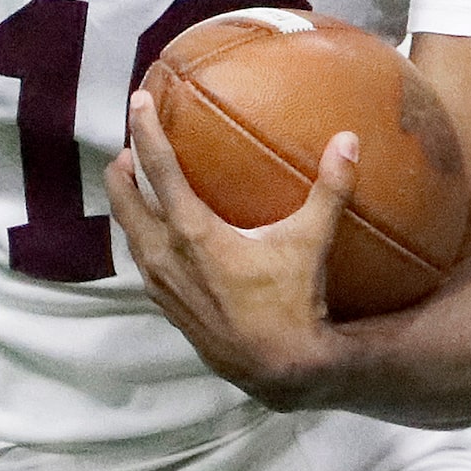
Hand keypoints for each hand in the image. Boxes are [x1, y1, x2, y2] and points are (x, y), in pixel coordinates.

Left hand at [105, 90, 363, 411]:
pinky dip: (141, 238)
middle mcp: (165, 255)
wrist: (277, 369)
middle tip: (129, 147)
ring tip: (135, 185)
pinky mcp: (166, 306)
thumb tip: (347, 141)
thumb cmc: (291, 303)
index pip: (159, 169)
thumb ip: (328, 190)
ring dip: (128, 205)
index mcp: (192, 232)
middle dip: (122, 170)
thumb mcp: (310, 243)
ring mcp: (161, 284)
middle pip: (125, 200)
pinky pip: (141, 262)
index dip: (145, 131)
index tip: (136, 102)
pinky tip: (156, 238)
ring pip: (129, 233)